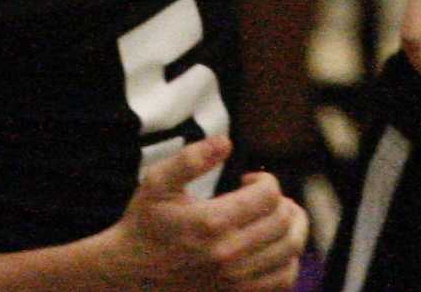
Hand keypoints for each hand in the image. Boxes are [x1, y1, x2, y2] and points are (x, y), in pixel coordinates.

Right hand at [93, 138, 309, 289]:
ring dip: (292, 228)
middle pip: (283, 221)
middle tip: (264, 198)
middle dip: (281, 201)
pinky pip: (282, 281)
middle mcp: (228, 255)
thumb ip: (191, 158)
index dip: (265, 180)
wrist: (128, 275)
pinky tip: (274, 248)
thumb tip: (226, 142)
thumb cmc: (144, 224)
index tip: (248, 180)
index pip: (269, 195)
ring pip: (289, 251)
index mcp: (211, 222)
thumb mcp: (157, 182)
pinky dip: (288, 261)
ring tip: (277, 218)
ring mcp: (234, 281)